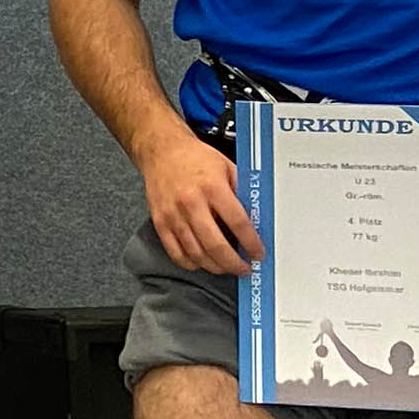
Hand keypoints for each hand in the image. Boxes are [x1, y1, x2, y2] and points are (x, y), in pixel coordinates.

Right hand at [128, 124, 263, 275]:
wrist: (161, 151)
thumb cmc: (195, 158)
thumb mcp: (226, 167)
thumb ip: (240, 192)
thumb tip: (256, 219)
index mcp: (212, 187)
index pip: (238, 223)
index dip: (251, 243)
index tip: (258, 253)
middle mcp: (191, 203)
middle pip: (216, 245)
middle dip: (234, 263)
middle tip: (244, 268)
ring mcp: (173, 215)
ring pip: (196, 254)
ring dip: (215, 266)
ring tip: (226, 267)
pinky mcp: (160, 223)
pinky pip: (176, 253)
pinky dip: (191, 263)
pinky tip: (203, 262)